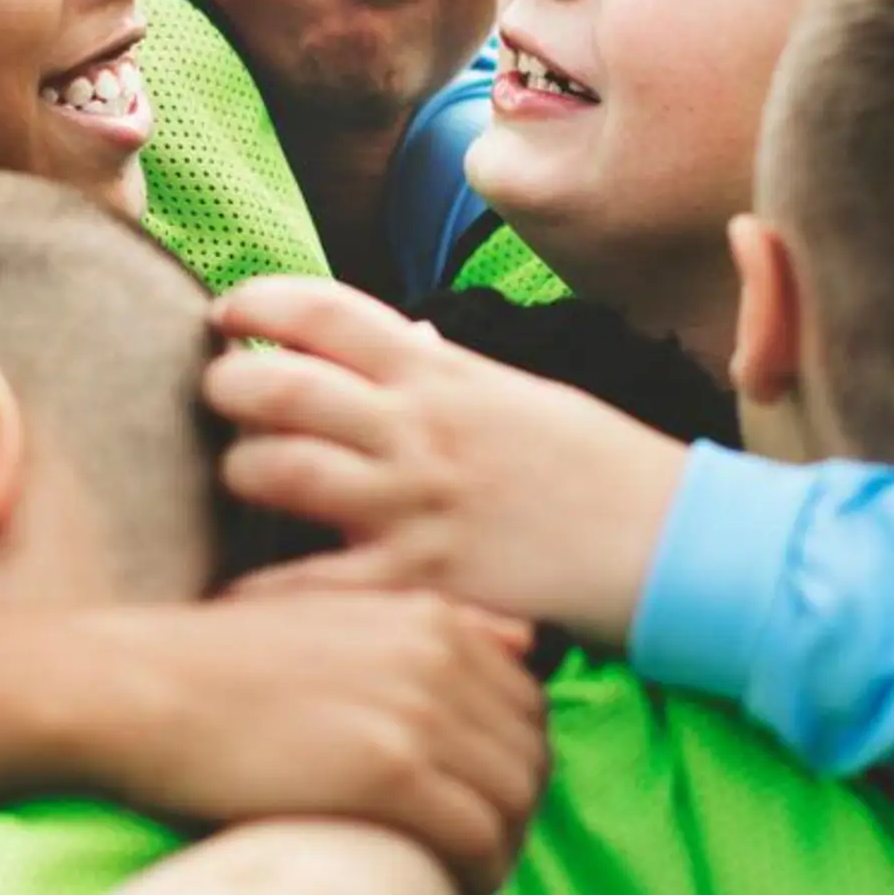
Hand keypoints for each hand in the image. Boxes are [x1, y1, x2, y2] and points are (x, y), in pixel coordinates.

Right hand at [78, 596, 545, 894]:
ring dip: (501, 853)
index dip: (513, 766)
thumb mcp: (329, 621)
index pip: (525, 704)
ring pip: (513, 803)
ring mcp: (418, 712)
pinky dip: (477, 878)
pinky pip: (475, 840)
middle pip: (530, 755)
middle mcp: (438, 654)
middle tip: (475, 859)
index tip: (480, 808)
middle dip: (516, 815)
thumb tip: (519, 639)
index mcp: (427, 617)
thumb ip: (425, 628)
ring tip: (461, 886)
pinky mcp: (389, 773)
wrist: (133, 690)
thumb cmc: (212, 667)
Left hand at [206, 276, 691, 646]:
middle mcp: (417, 430)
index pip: (325, 312)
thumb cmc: (603, 468)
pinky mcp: (420, 581)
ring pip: (275, 471)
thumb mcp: (523, 396)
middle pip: (277, 386)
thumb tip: (400, 347)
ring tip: (238, 479)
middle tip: (217, 397)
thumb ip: (449, 376)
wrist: (676, 542)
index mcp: (443, 374)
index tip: (227, 311)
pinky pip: (310, 584)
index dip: (259, 301)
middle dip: (227, 385)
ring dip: (239, 472)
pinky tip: (235, 593)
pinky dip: (260, 590)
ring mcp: (414, 505)